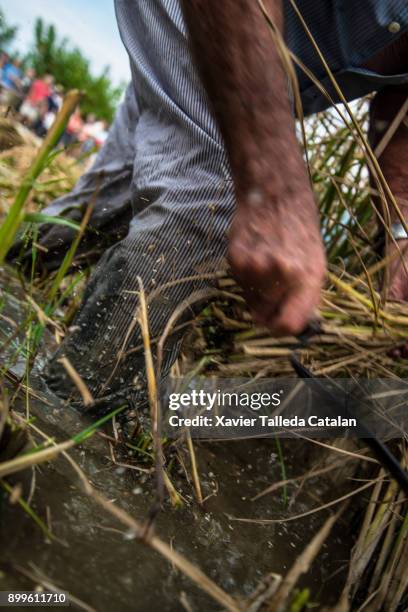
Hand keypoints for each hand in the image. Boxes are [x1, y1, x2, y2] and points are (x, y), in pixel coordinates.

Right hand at [228, 189, 325, 336]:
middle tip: (272, 287)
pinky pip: (239, 284)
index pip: (288, 325)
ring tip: (265, 264)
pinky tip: (254, 255)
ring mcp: (257, 267)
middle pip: (265, 316)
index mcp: (308, 278)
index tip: (277, 324)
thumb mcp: (316, 265)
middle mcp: (282, 275)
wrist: (276, 196)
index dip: (280, 329)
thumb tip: (290, 327)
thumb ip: (305, 299)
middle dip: (267, 308)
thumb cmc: (300, 232)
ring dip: (255, 290)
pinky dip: (245, 276)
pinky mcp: (236, 259)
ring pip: (250, 300)